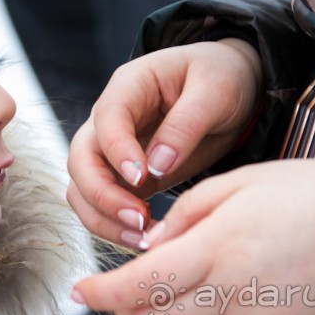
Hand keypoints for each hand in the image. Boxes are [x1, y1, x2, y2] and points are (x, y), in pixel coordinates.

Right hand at [67, 39, 261, 247]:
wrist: (234, 87)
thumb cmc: (221, 76)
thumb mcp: (215, 89)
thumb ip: (185, 125)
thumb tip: (157, 166)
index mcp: (129, 86)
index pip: (106, 119)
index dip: (117, 150)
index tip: (142, 178)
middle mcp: (109, 119)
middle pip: (80, 157)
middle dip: (101, 193)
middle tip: (138, 220)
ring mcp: (112, 149)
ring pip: (82, 186)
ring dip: (102, 216)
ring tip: (142, 239)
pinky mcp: (124, 176)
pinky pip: (102, 203)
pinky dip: (114, 225)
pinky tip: (145, 238)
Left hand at [72, 160, 314, 314]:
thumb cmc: (304, 196)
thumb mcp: (237, 186)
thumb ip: (185, 216)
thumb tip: (149, 244)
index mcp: (220, 249)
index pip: (142, 284)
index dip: (103, 292)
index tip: (81, 289)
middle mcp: (237, 294)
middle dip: (125, 314)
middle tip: (117, 294)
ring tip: (153, 300)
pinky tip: (197, 309)